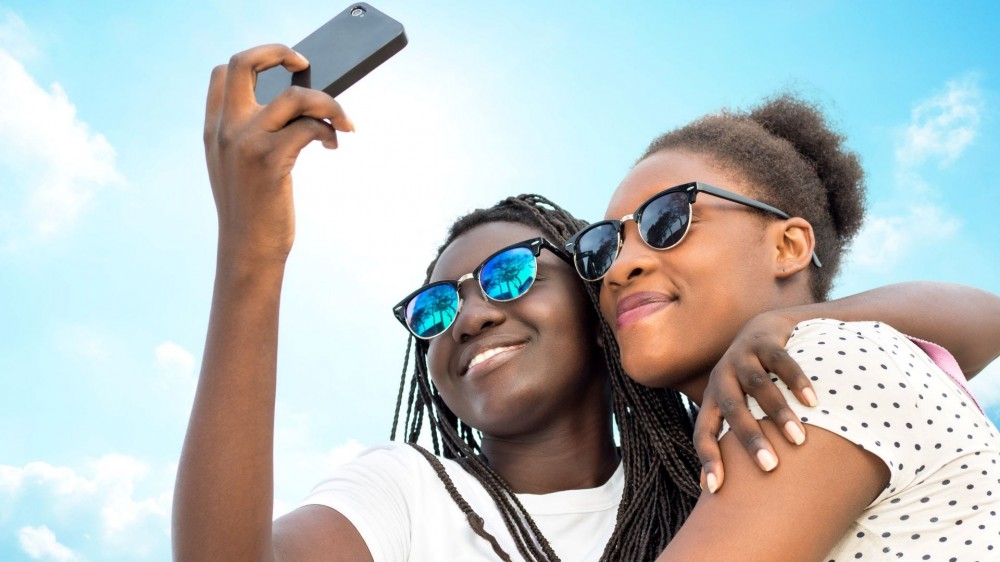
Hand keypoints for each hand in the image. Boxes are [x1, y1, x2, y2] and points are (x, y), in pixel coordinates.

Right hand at [204, 44, 354, 265]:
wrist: (248, 251)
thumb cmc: (254, 212)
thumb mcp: (238, 168)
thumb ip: (250, 135)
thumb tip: (298, 108)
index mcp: (213, 130)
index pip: (222, 73)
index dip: (255, 60)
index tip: (283, 68)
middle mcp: (224, 129)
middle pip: (243, 63)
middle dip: (279, 53)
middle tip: (306, 64)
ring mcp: (245, 142)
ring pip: (293, 96)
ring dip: (328, 103)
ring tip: (341, 122)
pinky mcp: (270, 160)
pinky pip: (309, 127)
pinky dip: (329, 130)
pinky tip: (332, 143)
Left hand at [693, 311, 818, 492]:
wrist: (762, 329)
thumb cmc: (749, 382)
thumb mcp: (737, 406)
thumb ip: (732, 438)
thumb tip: (721, 488)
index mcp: (712, 399)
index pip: (702, 431)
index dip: (707, 459)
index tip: (716, 489)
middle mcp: (722, 377)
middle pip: (732, 409)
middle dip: (750, 439)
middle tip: (770, 466)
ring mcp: (742, 357)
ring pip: (757, 385)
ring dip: (777, 412)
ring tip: (798, 438)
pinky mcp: (764, 341)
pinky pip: (781, 361)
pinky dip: (796, 381)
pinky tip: (813, 401)